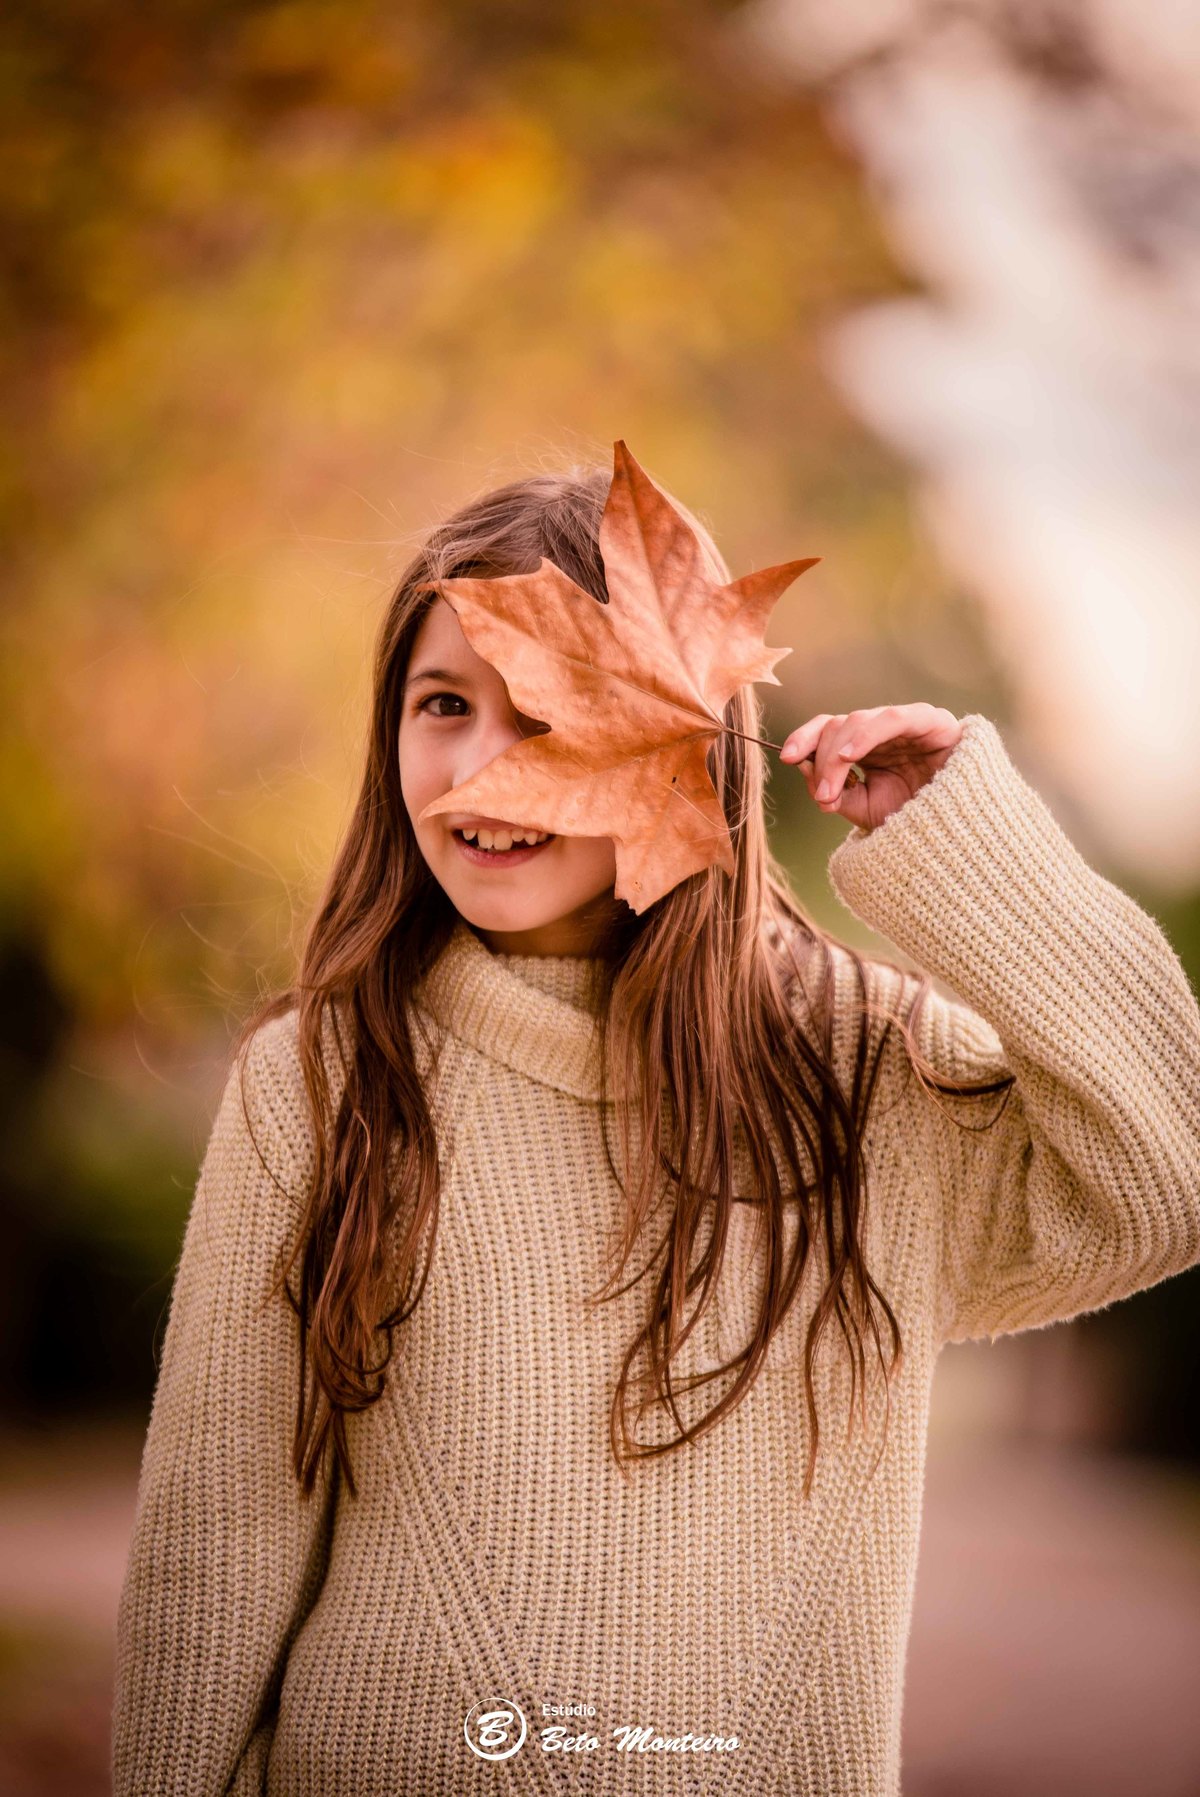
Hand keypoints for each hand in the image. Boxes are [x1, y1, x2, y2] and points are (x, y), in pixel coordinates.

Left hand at [780, 703, 963, 831]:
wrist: (960, 831)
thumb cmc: (913, 818)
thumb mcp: (865, 810)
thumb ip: (835, 792)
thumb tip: (802, 770)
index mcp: (864, 747)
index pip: (826, 730)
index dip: (804, 739)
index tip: (785, 757)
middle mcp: (880, 731)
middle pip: (836, 726)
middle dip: (821, 762)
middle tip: (823, 796)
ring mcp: (905, 723)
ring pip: (858, 720)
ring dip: (836, 755)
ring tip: (831, 789)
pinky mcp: (932, 721)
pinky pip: (894, 718)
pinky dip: (867, 733)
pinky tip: (850, 755)